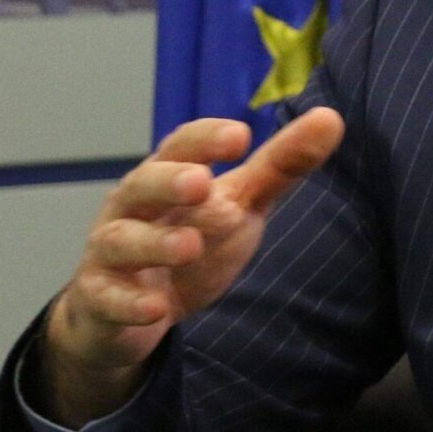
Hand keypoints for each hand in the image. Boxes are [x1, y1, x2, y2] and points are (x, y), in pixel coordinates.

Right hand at [36, 107, 344, 427]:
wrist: (127, 313)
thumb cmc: (188, 239)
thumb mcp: (237, 203)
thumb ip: (280, 165)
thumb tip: (330, 118)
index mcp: (165, 176)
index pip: (181, 146)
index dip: (206, 139)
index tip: (240, 135)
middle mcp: (132, 208)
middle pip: (142, 184)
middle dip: (169, 181)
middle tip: (202, 182)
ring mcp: (111, 254)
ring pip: (122, 240)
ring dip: (155, 243)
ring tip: (189, 246)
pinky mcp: (101, 300)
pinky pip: (109, 300)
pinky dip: (131, 303)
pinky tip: (157, 309)